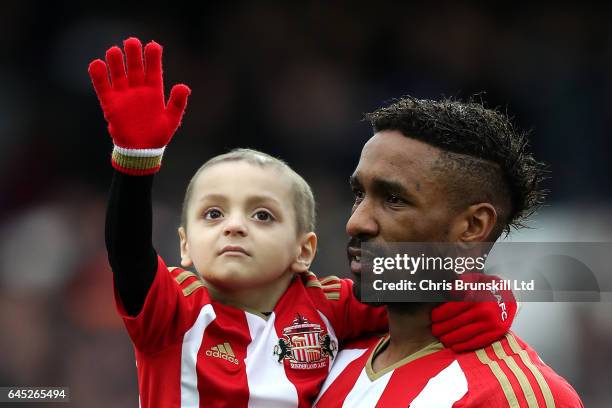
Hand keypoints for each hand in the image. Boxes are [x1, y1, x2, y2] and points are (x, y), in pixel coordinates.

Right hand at [88, 37, 190, 173]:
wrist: (140, 152)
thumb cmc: (158, 136)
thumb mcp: (171, 120)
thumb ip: (177, 103)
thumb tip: (184, 87)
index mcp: (154, 92)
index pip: (153, 70)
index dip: (153, 58)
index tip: (154, 46)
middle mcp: (138, 90)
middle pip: (135, 68)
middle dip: (133, 55)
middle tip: (132, 42)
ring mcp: (124, 95)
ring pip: (118, 74)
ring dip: (116, 62)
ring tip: (114, 51)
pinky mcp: (110, 104)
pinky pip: (103, 87)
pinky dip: (99, 77)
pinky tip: (97, 64)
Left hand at [430, 273, 517, 351]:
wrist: (512, 294)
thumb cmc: (488, 286)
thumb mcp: (474, 278)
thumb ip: (460, 283)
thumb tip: (449, 291)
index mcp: (476, 297)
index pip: (451, 309)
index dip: (439, 315)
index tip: (433, 318)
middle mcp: (483, 311)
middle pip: (456, 323)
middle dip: (442, 328)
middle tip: (434, 330)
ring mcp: (491, 323)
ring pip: (464, 334)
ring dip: (450, 338)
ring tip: (442, 339)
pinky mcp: (497, 332)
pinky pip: (477, 342)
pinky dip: (464, 346)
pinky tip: (455, 346)